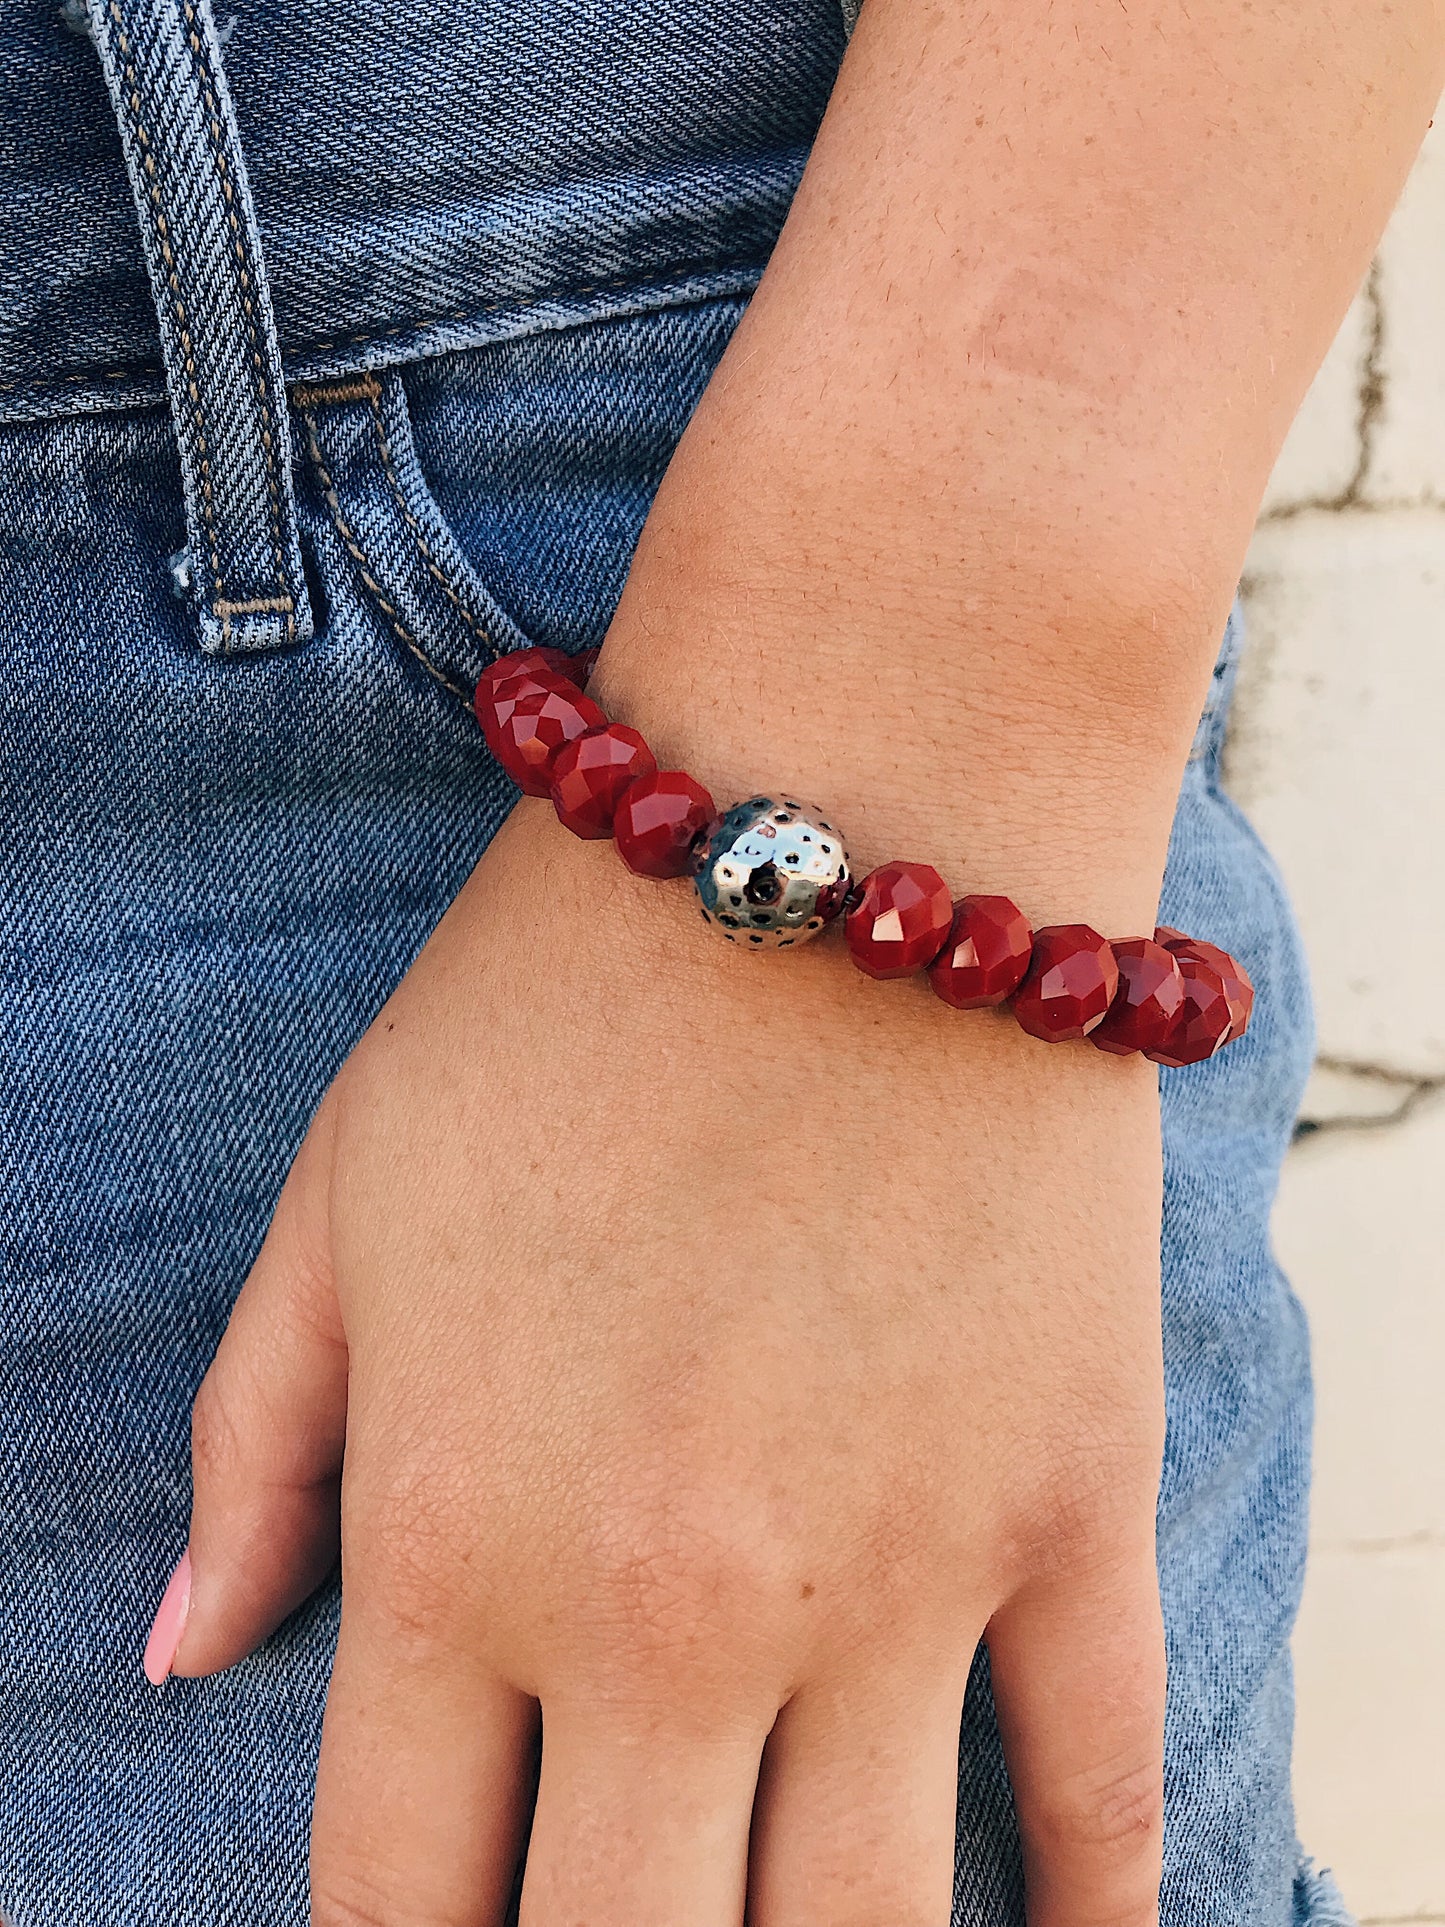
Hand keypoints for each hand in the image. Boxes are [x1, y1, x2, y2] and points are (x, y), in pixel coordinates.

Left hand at [171, 794, 1167, 1926]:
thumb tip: (184, 1659)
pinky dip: (1096, 1912)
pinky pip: (1100, 1782)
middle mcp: (674, 1604)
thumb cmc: (568, 992)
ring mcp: (900, 1565)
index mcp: (463, 1534)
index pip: (399, 1902)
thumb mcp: (347, 1191)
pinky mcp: (1072, 1493)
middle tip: (611, 1926)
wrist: (848, 810)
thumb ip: (258, 1443)